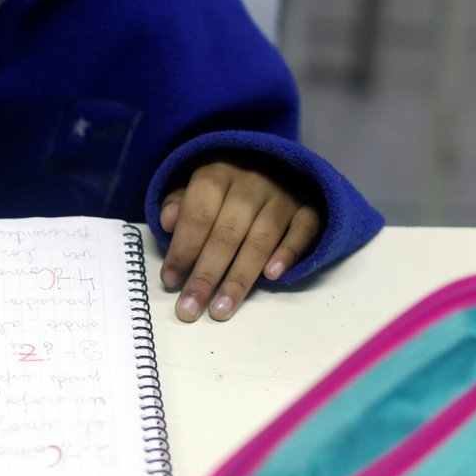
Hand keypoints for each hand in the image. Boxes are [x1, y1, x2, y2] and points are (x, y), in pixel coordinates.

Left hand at [158, 159, 321, 321]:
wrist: (273, 166)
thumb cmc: (225, 190)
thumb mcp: (195, 189)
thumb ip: (179, 206)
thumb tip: (167, 221)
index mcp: (217, 175)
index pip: (198, 214)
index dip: (183, 249)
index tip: (170, 281)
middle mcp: (251, 183)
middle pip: (227, 233)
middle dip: (206, 275)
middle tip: (190, 309)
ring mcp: (283, 195)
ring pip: (261, 239)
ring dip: (240, 278)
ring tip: (222, 308)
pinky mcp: (308, 207)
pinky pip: (303, 229)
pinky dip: (288, 252)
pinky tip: (272, 276)